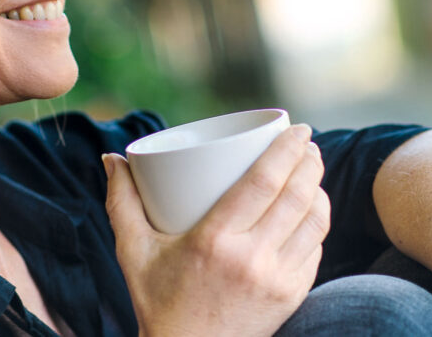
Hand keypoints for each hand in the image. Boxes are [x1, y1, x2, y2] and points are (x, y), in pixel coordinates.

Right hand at [104, 124, 329, 336]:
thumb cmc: (157, 301)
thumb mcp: (133, 251)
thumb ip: (121, 201)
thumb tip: (112, 158)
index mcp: (214, 240)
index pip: (263, 182)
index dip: (286, 150)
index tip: (297, 129)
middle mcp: (251, 259)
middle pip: (296, 196)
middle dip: (309, 162)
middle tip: (307, 142)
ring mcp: (276, 280)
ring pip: (313, 222)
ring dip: (319, 190)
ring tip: (312, 170)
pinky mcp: (291, 297)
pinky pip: (314, 250)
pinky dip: (316, 224)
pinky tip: (311, 209)